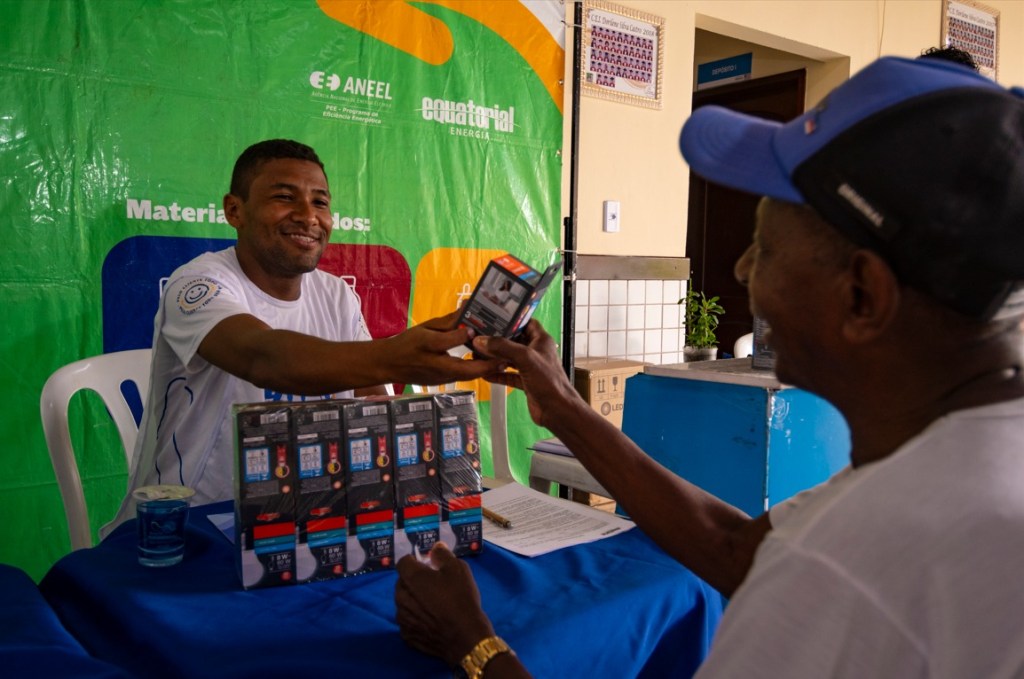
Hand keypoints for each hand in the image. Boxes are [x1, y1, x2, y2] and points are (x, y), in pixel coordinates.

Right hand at [382, 312, 506, 386]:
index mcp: (425, 345)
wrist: (390, 365)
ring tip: (504, 359)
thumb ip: (448, 321)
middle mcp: (432, 364)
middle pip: (462, 368)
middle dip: (486, 364)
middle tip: (504, 355)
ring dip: (486, 369)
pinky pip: (464, 377)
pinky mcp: (443, 382)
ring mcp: (439, 377)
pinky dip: (478, 371)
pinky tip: (491, 363)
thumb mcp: (425, 327)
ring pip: (466, 376)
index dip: (460, 336)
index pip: (444, 341)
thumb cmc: (407, 344)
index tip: (474, 329)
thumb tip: (467, 308)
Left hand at [394, 542, 494, 666]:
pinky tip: (431, 619)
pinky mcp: (407, 635)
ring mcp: (402, 618)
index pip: (403, 561)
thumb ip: (443, 555)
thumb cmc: (461, 599)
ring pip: (404, 602)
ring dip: (414, 599)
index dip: (415, 561)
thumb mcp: (458, 569)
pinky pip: (408, 620)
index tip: (428, 565)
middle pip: (402, 582)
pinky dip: (416, 617)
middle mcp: (401, 597)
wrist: (465, 636)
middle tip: (434, 584)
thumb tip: (435, 547)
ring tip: (433, 604)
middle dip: (414, 580)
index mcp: (411, 578)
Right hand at [471, 321, 583, 428]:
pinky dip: (498, 374)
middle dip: (498, 339)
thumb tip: (482, 340)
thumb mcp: (525, 358)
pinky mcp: (526, 381)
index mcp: (541, 341)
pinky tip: (485, 373)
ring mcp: (530, 367)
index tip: (494, 317)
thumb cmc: (549, 381)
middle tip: (481, 335)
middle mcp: (536, 352)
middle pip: (514, 341)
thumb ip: (503, 347)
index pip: (526, 323)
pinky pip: (509, 375)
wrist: (557, 410)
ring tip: (479, 353)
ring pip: (510, 359)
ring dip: (496, 357)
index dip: (512, 319)